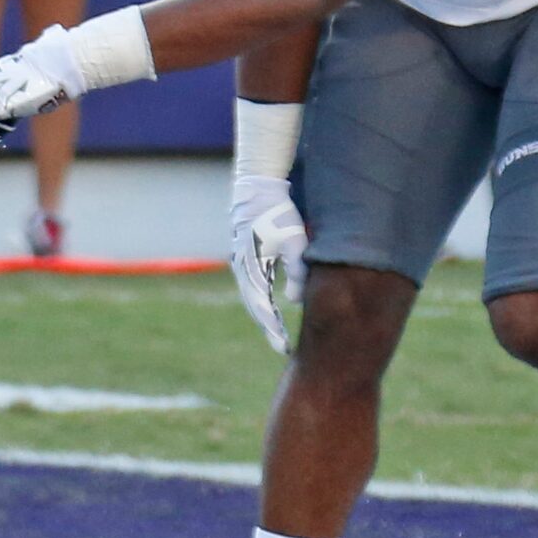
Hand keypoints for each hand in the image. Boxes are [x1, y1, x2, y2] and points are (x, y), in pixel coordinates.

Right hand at [228, 176, 306, 354]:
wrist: (257, 189)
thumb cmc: (277, 213)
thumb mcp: (293, 241)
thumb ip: (297, 272)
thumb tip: (294, 302)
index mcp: (252, 269)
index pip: (263, 308)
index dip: (273, 330)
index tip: (283, 348)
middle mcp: (242, 270)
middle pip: (255, 307)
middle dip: (268, 327)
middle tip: (282, 347)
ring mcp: (241, 264)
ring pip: (252, 297)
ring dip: (264, 315)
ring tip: (277, 332)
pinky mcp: (245, 258)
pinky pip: (253, 286)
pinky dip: (261, 300)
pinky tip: (272, 306)